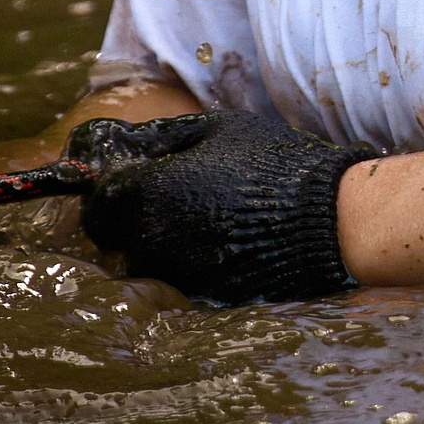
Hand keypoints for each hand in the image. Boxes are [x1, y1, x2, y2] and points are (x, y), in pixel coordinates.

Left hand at [66, 110, 379, 302]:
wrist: (326, 220)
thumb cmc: (273, 164)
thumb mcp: (218, 128)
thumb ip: (163, 136)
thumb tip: (126, 142)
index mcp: (151, 195)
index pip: (98, 206)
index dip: (106, 193)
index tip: (126, 181)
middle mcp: (155, 241)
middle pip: (117, 238)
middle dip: (130, 218)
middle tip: (167, 196)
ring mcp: (180, 274)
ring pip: (149, 259)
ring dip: (161, 240)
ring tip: (204, 215)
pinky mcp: (205, 295)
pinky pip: (181, 276)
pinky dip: (191, 259)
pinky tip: (224, 238)